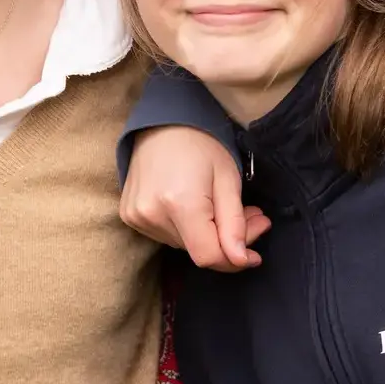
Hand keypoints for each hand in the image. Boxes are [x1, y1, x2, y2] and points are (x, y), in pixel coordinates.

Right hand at [120, 126, 270, 271]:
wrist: (162, 123)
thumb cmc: (201, 144)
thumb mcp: (229, 179)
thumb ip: (234, 224)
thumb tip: (241, 260)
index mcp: (180, 202)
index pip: (208, 256)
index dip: (235, 260)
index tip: (254, 254)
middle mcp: (153, 213)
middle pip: (196, 250)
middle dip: (226, 241)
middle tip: (249, 217)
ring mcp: (136, 215)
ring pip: (182, 245)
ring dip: (206, 235)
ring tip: (220, 207)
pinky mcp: (129, 215)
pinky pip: (165, 235)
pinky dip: (184, 229)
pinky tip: (194, 207)